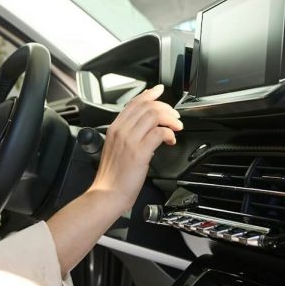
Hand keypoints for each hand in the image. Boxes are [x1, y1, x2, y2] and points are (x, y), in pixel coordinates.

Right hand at [91, 84, 182, 210]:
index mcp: (114, 128)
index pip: (134, 103)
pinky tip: (171, 140)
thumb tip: (147, 129)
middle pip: (146, 107)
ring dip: (170, 119)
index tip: (158, 91)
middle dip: (165, 107)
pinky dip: (169, 133)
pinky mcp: (139, 152)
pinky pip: (159, 132)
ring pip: (154, 116)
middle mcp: (121, 131)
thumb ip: (128, 135)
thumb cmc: (112, 177)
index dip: (148, 95)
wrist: (107, 194)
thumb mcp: (116, 149)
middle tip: (174, 116)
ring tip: (176, 127)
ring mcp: (130, 140)